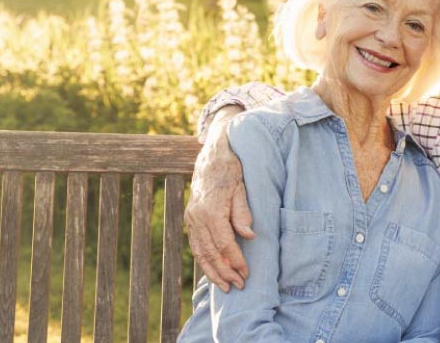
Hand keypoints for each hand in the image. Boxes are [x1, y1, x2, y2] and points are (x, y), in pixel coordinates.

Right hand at [185, 106, 252, 291]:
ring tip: (224, 286)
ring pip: (199, 251)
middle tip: (237, 287)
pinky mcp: (190, 217)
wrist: (213, 152)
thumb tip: (248, 236)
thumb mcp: (241, 187)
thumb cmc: (231, 168)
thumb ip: (242, 212)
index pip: (224, 243)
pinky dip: (203, 260)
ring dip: (212, 271)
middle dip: (224, 272)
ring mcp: (191, 217)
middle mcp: (197, 216)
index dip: (235, 261)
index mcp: (211, 209)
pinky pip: (195, 244)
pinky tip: (212, 271)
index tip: (246, 273)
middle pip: (209, 252)